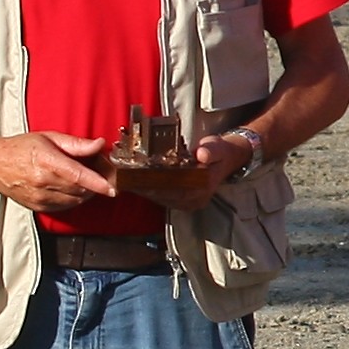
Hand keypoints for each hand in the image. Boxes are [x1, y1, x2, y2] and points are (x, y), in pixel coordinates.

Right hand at [0, 129, 119, 215]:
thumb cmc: (20, 149)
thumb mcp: (50, 138)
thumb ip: (77, 144)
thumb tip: (98, 144)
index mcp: (47, 161)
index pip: (78, 175)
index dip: (98, 183)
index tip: (112, 187)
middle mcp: (43, 182)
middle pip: (81, 189)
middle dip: (95, 182)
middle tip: (98, 170)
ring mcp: (40, 197)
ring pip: (76, 200)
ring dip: (86, 191)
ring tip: (81, 177)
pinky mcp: (39, 207)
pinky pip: (66, 206)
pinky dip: (74, 198)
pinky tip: (70, 186)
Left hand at [108, 133, 253, 210]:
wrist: (227, 158)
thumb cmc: (220, 151)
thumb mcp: (218, 146)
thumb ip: (211, 150)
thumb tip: (203, 155)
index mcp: (201, 190)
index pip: (172, 189)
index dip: (152, 182)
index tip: (135, 175)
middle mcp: (192, 201)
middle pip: (161, 195)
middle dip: (140, 185)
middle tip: (121, 176)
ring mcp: (185, 202)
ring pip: (157, 197)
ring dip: (140, 187)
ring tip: (122, 177)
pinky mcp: (179, 199)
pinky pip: (159, 196)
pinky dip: (145, 188)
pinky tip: (133, 180)